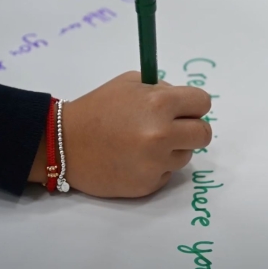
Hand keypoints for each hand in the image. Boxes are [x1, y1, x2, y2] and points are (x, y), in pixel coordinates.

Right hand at [29, 71, 211, 197]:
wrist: (63, 144)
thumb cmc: (95, 109)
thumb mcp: (128, 83)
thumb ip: (161, 89)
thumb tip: (185, 104)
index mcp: (159, 103)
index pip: (203, 103)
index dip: (193, 105)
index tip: (182, 109)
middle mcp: (162, 134)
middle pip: (203, 134)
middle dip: (190, 129)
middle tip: (170, 129)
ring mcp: (155, 163)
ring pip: (185, 155)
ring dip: (171, 149)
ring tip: (142, 145)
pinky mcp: (148, 185)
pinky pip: (167, 174)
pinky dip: (155, 167)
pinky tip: (133, 160)